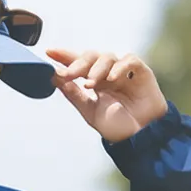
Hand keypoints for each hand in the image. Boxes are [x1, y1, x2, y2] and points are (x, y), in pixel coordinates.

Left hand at [45, 48, 168, 142]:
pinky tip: (111, 79)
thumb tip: (54, 78)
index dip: (64, 56)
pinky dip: (119, 67)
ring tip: (90, 83)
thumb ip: (73, 94)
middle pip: (91, 57)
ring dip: (96, 69)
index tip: (49, 52)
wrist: (139, 137)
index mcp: (94, 82)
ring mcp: (124, 72)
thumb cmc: (116, 125)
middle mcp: (107, 73)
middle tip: (69, 74)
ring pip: (107, 57)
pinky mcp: (141, 72)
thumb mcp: (89, 111)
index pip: (77, 64)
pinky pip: (129, 61)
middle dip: (78, 64)